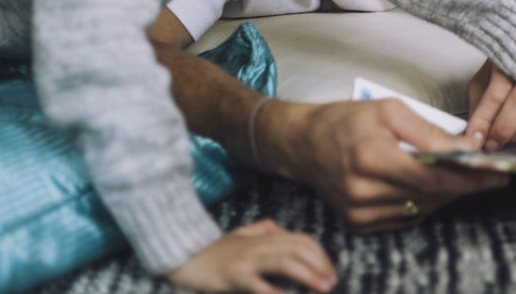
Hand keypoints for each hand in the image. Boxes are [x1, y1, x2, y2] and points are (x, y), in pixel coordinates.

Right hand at [166, 219, 335, 293]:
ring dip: (309, 275)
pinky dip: (279, 293)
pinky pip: (261, 285)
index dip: (321, 255)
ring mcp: (247, 260)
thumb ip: (265, 229)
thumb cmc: (214, 250)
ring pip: (286, 263)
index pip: (302, 240)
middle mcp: (259, 245)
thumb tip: (285, 230)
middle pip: (299, 250)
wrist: (183, 258)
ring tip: (323, 288)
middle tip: (332, 283)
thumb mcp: (242, 233)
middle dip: (320, 266)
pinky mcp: (234, 277)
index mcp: (264, 236)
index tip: (331, 272)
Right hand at [275, 98, 507, 230]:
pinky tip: (431, 187)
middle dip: (464, 185)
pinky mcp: (358, 223)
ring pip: (421, 209)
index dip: (469, 178)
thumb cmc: (347, 120)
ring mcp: (359, 212)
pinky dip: (424, 203)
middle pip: (430, 195)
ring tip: (461, 177)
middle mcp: (363, 191)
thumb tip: (465, 147)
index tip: (497, 175)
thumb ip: (430, 131)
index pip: (433, 176)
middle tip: (489, 175)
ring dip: (445, 194)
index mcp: (372, 158)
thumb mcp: (390, 110)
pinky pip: (405, 219)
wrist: (305, 144)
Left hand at [465, 56, 515, 150]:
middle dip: (504, 128)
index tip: (475, 138)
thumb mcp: (487, 77)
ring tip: (508, 137)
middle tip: (492, 143)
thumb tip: (475, 134)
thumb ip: (479, 103)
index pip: (498, 90)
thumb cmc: (509, 66)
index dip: (485, 118)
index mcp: (515, 53)